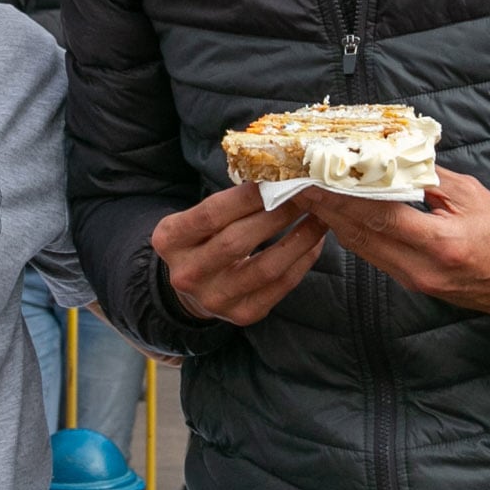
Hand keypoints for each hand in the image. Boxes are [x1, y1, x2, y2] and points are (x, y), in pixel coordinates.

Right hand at [150, 184, 323, 325]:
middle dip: (277, 214)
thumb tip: (277, 174)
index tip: (277, 177)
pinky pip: (280, 286)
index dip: (246, 197)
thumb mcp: (199, 219)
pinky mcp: (242, 314)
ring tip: (319, 217)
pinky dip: (302, 261)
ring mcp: (214, 299)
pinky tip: (315, 242)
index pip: (210, 214)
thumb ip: (228, 202)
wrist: (196, 289)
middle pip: (237, 242)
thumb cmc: (204, 240)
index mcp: (170, 240)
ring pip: (265, 268)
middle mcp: (187, 274)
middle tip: (306, 194)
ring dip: (298, 239)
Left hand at [309, 168, 489, 320]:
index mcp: (442, 242)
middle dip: (329, 208)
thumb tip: (390, 156)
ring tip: (313, 196)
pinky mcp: (413, 285)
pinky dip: (355, 235)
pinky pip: (375, 257)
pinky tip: (340, 216)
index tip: (320, 177)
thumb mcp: (472, 196)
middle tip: (303, 182)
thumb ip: (429, 177)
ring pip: (363, 249)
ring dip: (336, 222)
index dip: (346, 197)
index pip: (382, 217)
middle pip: (363, 236)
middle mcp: (422, 268)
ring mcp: (415, 281)